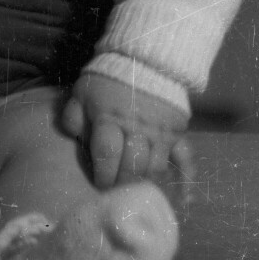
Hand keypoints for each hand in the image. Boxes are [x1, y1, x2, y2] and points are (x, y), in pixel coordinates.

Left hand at [61, 72, 192, 190]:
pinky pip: (186, 158)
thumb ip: (73, 117)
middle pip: (132, 165)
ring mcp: (159, 131)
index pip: (107, 154)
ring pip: (155, 167)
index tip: (98, 185)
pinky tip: (184, 200)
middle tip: (117, 190)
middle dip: (122, 182)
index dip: (103, 175)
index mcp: (109, 117)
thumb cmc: (107, 80)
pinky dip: (186, 179)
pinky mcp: (177, 132)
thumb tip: (72, 139)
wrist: (142, 59)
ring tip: (136, 186)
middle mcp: (137, 127)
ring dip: (144, 180)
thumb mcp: (82, 92)